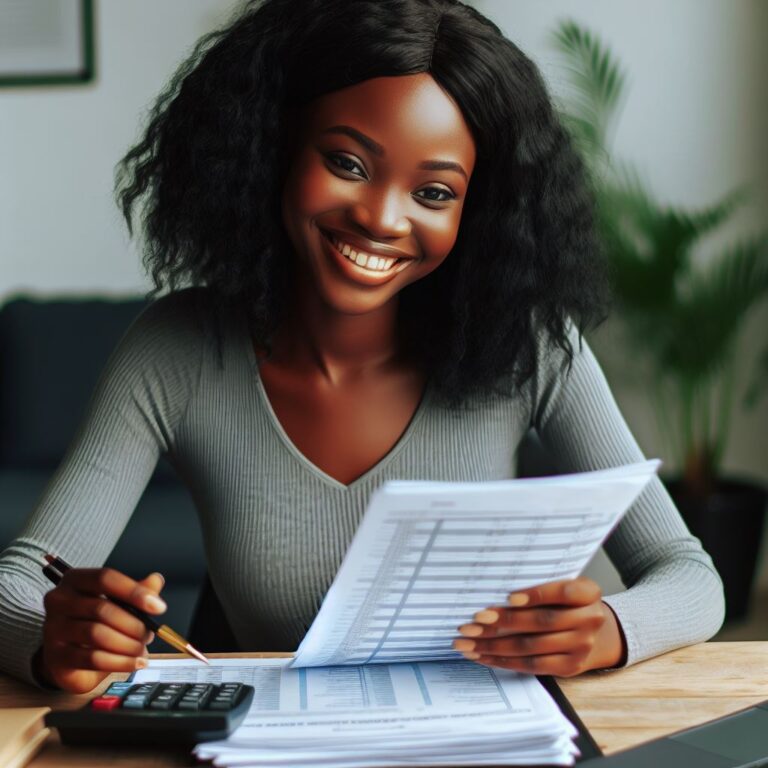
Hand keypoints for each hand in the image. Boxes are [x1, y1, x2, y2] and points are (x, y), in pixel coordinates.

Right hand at [36, 568, 165, 692]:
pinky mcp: (55, 656)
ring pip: (97, 634)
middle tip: (149, 634)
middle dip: (133, 624)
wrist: (69, 655)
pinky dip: (120, 662)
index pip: (105, 579)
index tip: (158, 607)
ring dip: (127, 645)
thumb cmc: (95, 620)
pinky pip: (92, 659)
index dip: (134, 592)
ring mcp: (53, 628)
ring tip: (141, 650)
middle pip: (102, 608)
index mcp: (75, 579)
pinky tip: (134, 663)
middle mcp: (59, 600)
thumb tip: (155, 580)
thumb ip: (137, 591)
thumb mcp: (117, 602)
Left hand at [452, 577, 626, 676]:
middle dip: (502, 622)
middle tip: (471, 622)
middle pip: (541, 621)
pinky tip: (482, 656)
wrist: (594, 632)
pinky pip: (532, 666)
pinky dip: (503, 661)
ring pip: (531, 646)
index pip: (563, 592)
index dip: (536, 594)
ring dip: (493, 645)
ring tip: (467, 642)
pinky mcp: (570, 667)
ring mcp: (582, 646)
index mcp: (589, 593)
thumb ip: (537, 584)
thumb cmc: (565, 602)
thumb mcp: (560, 586)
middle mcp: (590, 620)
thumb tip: (491, 589)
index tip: (508, 597)